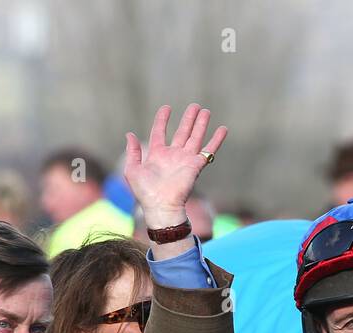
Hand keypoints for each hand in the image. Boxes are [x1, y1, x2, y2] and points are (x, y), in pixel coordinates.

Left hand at [124, 103, 227, 227]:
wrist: (161, 206)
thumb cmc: (145, 192)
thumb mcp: (132, 170)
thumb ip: (133, 152)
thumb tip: (129, 134)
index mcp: (157, 154)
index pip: (160, 131)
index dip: (163, 119)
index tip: (167, 108)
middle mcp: (173, 155)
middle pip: (182, 132)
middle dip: (188, 119)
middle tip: (195, 106)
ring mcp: (185, 160)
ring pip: (195, 137)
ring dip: (201, 124)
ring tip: (206, 111)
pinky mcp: (196, 165)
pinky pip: (208, 150)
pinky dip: (216, 140)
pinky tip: (223, 129)